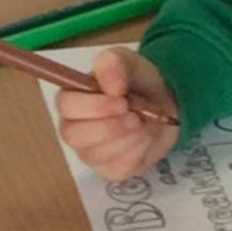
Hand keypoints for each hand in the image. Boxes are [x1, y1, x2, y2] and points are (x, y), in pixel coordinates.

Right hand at [56, 48, 179, 179]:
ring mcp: (90, 152)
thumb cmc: (137, 81)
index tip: (122, 101)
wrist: (165, 105)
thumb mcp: (128, 61)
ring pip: (98, 153)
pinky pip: (119, 166)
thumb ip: (114, 64)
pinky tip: (145, 137)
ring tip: (145, 121)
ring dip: (128, 137)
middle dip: (109, 127)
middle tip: (136, 117)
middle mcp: (74, 128)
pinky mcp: (109, 169)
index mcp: (72, 98)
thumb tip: (111, 86)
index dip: (92, 106)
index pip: (66, 106)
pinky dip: (138, 151)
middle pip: (74, 136)